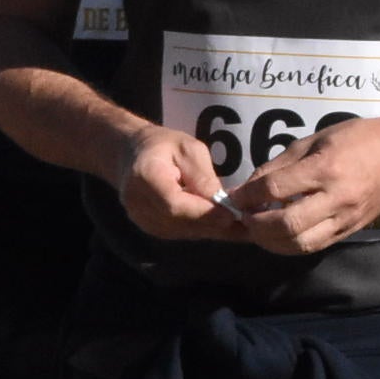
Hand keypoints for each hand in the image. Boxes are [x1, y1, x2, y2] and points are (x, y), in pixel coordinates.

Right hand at [111, 123, 248, 243]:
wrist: (132, 154)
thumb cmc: (163, 145)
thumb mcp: (188, 148)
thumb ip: (203, 176)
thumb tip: (222, 204)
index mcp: (144, 177)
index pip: (175, 203)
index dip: (204, 213)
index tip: (232, 214)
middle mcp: (137, 203)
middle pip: (181, 222)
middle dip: (215, 224)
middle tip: (248, 224)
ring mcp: (141, 218)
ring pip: (183, 231)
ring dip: (212, 230)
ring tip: (241, 227)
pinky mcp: (149, 228)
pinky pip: (180, 233)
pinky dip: (202, 230)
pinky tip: (222, 225)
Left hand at [228, 112, 379, 254]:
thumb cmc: (357, 138)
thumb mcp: (314, 140)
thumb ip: (280, 165)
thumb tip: (248, 187)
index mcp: (326, 169)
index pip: (276, 189)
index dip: (248, 196)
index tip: (233, 197)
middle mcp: (336, 198)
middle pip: (288, 225)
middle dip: (257, 225)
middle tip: (242, 217)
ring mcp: (345, 219)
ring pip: (301, 244)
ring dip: (271, 241)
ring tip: (257, 229)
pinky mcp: (350, 231)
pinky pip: (316, 245)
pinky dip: (291, 245)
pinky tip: (278, 235)